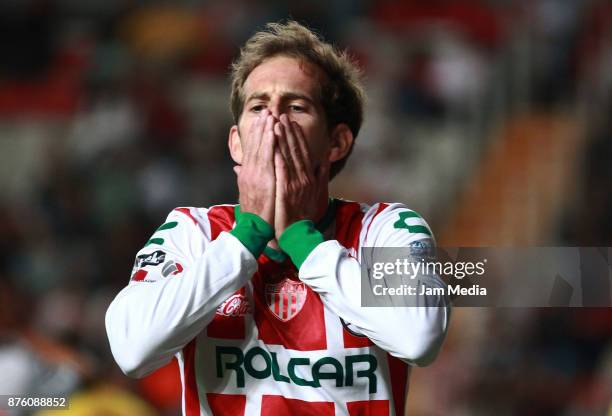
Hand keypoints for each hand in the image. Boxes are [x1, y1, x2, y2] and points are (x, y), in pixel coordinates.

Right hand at [234, 110, 275, 224]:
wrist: (254, 228)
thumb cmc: (255, 213)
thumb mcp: (247, 192)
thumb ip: (244, 177)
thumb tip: (238, 168)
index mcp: (247, 174)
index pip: (251, 149)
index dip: (256, 134)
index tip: (261, 120)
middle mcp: (249, 172)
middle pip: (255, 145)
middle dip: (261, 127)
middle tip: (266, 111)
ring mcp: (256, 176)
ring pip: (261, 148)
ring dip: (266, 130)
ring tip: (270, 116)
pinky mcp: (264, 181)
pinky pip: (268, 159)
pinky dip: (270, 144)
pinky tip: (274, 133)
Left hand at [274, 114, 328, 238]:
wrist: (298, 233)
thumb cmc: (305, 214)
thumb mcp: (318, 193)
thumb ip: (322, 175)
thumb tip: (325, 160)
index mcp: (309, 177)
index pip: (303, 152)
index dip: (298, 136)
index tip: (292, 122)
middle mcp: (304, 177)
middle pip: (296, 150)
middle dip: (289, 131)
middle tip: (282, 115)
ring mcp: (295, 183)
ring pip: (288, 156)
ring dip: (282, 139)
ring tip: (276, 123)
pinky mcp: (285, 190)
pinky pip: (281, 170)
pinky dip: (278, 156)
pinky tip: (273, 144)